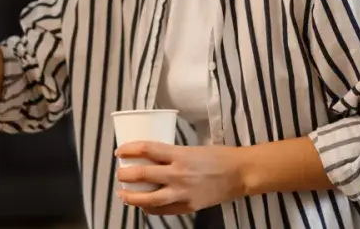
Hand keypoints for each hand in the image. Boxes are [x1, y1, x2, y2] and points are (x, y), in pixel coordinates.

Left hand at [115, 142, 246, 215]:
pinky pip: (163, 210)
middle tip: (119, 173)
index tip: (119, 151)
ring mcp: (182, 193)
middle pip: (142, 174)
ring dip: (131, 197)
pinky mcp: (188, 207)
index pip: (147, 149)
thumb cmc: (219, 156)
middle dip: (125, 174)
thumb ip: (173, 155)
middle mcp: (178, 174)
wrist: (240, 174)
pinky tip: (143, 206)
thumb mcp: (193, 149)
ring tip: (122, 195)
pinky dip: (149, 208)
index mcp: (180, 155)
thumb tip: (151, 158)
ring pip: (148, 199)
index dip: (129, 149)